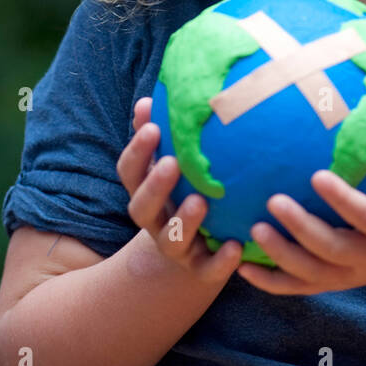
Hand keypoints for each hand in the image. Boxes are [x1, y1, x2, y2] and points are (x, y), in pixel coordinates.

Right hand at [116, 97, 242, 282]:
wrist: (197, 256)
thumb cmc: (189, 193)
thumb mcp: (177, 164)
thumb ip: (169, 133)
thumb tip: (156, 94)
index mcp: (147, 193)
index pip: (130, 172)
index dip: (137, 151)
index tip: (152, 127)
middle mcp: (156, 222)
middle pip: (142, 208)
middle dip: (155, 186)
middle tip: (172, 162)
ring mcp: (177, 249)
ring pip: (172, 240)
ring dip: (184, 221)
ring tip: (201, 201)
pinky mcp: (201, 271)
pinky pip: (207, 271)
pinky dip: (220, 262)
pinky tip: (235, 247)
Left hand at [236, 134, 365, 295]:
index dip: (343, 201)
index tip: (316, 176)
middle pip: (333, 250)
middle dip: (302, 229)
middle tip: (273, 201)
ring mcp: (350, 275)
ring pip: (311, 274)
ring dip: (281, 256)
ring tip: (254, 229)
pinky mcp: (332, 283)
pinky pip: (298, 288)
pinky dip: (271, 282)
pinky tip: (243, 267)